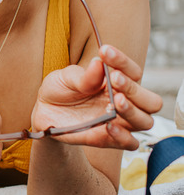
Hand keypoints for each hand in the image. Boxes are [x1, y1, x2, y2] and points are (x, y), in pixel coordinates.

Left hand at [32, 45, 162, 149]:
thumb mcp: (66, 78)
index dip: (123, 62)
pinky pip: (129, 143)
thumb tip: (99, 62)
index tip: (105, 51)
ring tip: (116, 101)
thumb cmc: (60, 89)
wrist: (43, 111)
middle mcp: (124, 102)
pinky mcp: (108, 139)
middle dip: (135, 89)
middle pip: (151, 101)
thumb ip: (84, 75)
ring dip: (133, 111)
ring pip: (145, 121)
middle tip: (114, 78)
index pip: (134, 72)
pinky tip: (110, 126)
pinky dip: (124, 136)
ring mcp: (119, 122)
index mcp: (117, 82)